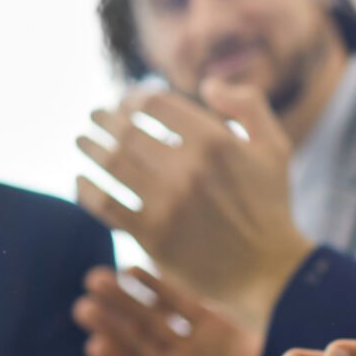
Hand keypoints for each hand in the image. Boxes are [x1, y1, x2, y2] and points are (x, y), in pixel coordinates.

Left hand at [75, 82, 316, 326]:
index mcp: (217, 141)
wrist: (267, 270)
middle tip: (93, 116)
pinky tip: (81, 180)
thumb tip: (207, 84)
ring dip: (89, 147)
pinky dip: (86, 189)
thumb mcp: (275, 147)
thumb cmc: (270, 205)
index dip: (134, 97)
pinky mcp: (151, 235)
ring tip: (80, 140)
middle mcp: (189, 169)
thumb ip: (248, 105)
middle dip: (104, 118)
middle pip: (128, 130)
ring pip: (111, 163)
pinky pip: (105, 204)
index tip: (126, 102)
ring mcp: (168, 203)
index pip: (156, 103)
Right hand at [76, 267, 313, 355]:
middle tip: (93, 278)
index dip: (157, 286)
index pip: (182, 304)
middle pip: (152, 321)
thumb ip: (264, 342)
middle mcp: (194, 352)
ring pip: (138, 348)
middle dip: (123, 300)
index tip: (129, 268)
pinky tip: (96, 347)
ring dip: (111, 329)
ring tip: (83, 308)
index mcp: (221, 334)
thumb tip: (262, 313)